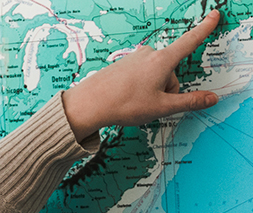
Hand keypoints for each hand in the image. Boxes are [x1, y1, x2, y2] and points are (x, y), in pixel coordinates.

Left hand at [62, 10, 220, 140]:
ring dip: (151, 91)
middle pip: (170, 73)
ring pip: (154, 77)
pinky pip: (139, 78)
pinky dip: (137, 89)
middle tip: (149, 105)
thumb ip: (189, 102)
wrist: (88, 104)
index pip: (190, 42)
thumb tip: (211, 98)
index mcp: (162, 61)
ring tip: (133, 103)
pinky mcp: (123, 65)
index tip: (214, 15)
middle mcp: (149, 55)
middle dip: (166, 91)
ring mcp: (134, 59)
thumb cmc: (124, 105)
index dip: (205, 29)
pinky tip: (125, 99)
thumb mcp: (161, 107)